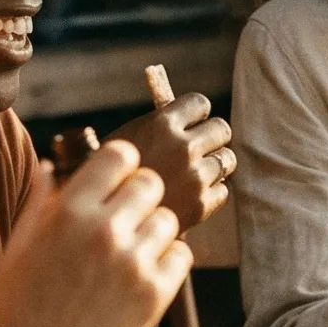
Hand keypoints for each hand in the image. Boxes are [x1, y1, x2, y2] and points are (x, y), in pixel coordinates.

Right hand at [0, 140, 191, 326]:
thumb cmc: (21, 308)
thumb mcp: (19, 247)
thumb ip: (40, 200)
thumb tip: (54, 163)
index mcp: (69, 211)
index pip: (120, 154)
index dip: (121, 166)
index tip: (116, 183)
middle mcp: (105, 230)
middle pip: (151, 182)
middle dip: (140, 197)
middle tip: (125, 221)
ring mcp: (134, 262)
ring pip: (169, 219)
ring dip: (154, 231)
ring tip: (129, 255)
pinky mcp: (157, 292)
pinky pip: (182, 254)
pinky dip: (168, 261)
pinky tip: (142, 276)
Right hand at [107, 93, 233, 234]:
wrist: (101, 223)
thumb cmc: (108, 180)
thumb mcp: (124, 141)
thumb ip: (157, 126)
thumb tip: (185, 115)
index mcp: (161, 124)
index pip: (200, 103)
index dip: (196, 113)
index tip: (191, 123)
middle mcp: (183, 147)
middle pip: (221, 129)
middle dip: (212, 137)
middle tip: (197, 149)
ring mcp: (195, 176)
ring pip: (227, 160)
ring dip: (214, 165)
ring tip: (192, 174)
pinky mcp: (202, 204)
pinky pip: (222, 190)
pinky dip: (211, 192)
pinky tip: (190, 196)